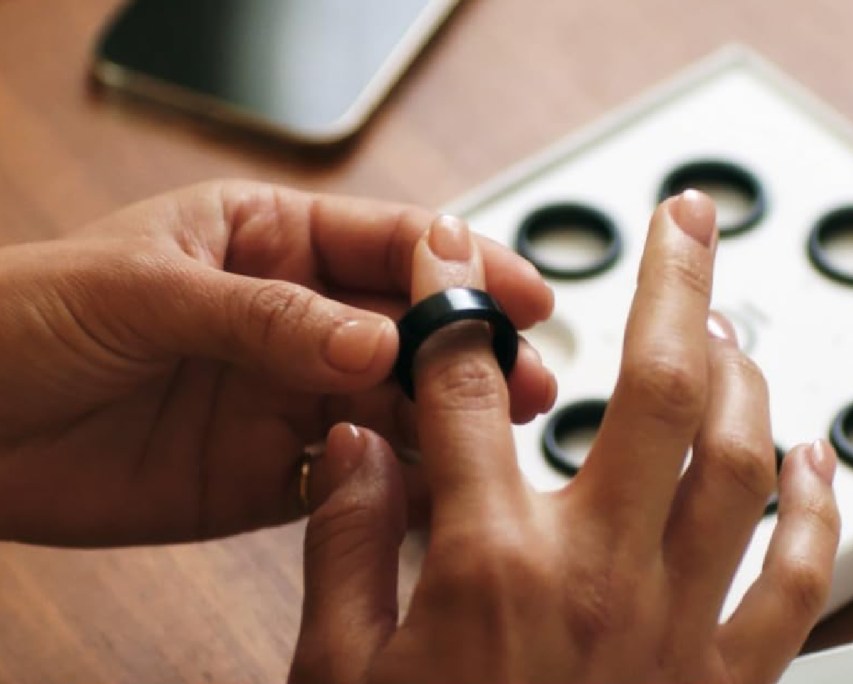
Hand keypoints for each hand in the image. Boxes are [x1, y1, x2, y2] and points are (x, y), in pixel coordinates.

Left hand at [0, 180, 555, 545]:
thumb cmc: (23, 318)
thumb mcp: (144, 290)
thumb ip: (264, 315)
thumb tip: (372, 339)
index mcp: (265, 240)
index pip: (384, 240)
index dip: (459, 262)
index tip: (518, 290)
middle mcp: (288, 317)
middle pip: (403, 326)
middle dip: (468, 349)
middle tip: (525, 378)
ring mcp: (282, 396)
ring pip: (387, 402)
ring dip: (442, 417)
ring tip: (495, 439)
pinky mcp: (264, 472)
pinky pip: (347, 472)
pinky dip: (390, 482)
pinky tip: (431, 489)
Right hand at [290, 191, 840, 683]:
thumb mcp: (337, 676)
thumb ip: (345, 544)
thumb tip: (356, 440)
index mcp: (486, 568)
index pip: (467, 390)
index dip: (451, 303)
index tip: (448, 250)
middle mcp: (596, 579)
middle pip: (657, 386)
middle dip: (674, 282)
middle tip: (687, 216)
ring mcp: (677, 630)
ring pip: (742, 462)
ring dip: (748, 376)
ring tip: (733, 325)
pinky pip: (799, 578)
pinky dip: (821, 508)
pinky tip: (820, 455)